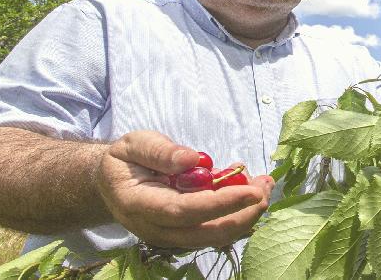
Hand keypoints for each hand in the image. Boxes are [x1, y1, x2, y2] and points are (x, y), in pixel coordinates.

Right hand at [95, 130, 273, 247]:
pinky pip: (214, 230)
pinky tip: (250, 189)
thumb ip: (160, 151)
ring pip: (214, 236)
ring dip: (245, 215)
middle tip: (266, 187)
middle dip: (243, 214)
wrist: (113, 182)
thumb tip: (190, 159)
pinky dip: (237, 213)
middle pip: (206, 232)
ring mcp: (170, 236)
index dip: (221, 203)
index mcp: (139, 205)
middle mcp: (155, 229)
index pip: (185, 211)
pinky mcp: (184, 234)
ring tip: (264, 185)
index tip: (252, 191)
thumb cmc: (126, 160)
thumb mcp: (134, 144)